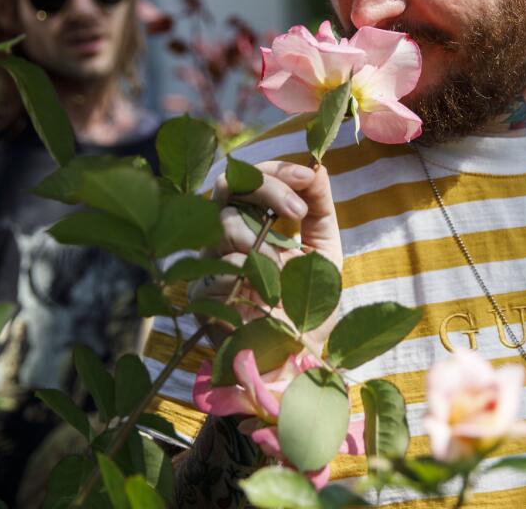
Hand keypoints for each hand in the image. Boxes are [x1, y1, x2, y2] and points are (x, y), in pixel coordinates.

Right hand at [189, 160, 341, 348]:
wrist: (297, 359)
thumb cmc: (308, 305)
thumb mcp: (324, 252)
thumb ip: (319, 210)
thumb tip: (318, 167)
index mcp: (252, 221)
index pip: (249, 177)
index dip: (277, 170)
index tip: (308, 177)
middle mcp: (225, 236)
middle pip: (227, 186)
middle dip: (267, 190)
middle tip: (297, 212)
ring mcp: (208, 263)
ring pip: (223, 223)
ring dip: (263, 239)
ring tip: (284, 268)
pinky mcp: (201, 293)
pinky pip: (220, 266)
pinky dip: (251, 275)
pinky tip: (266, 296)